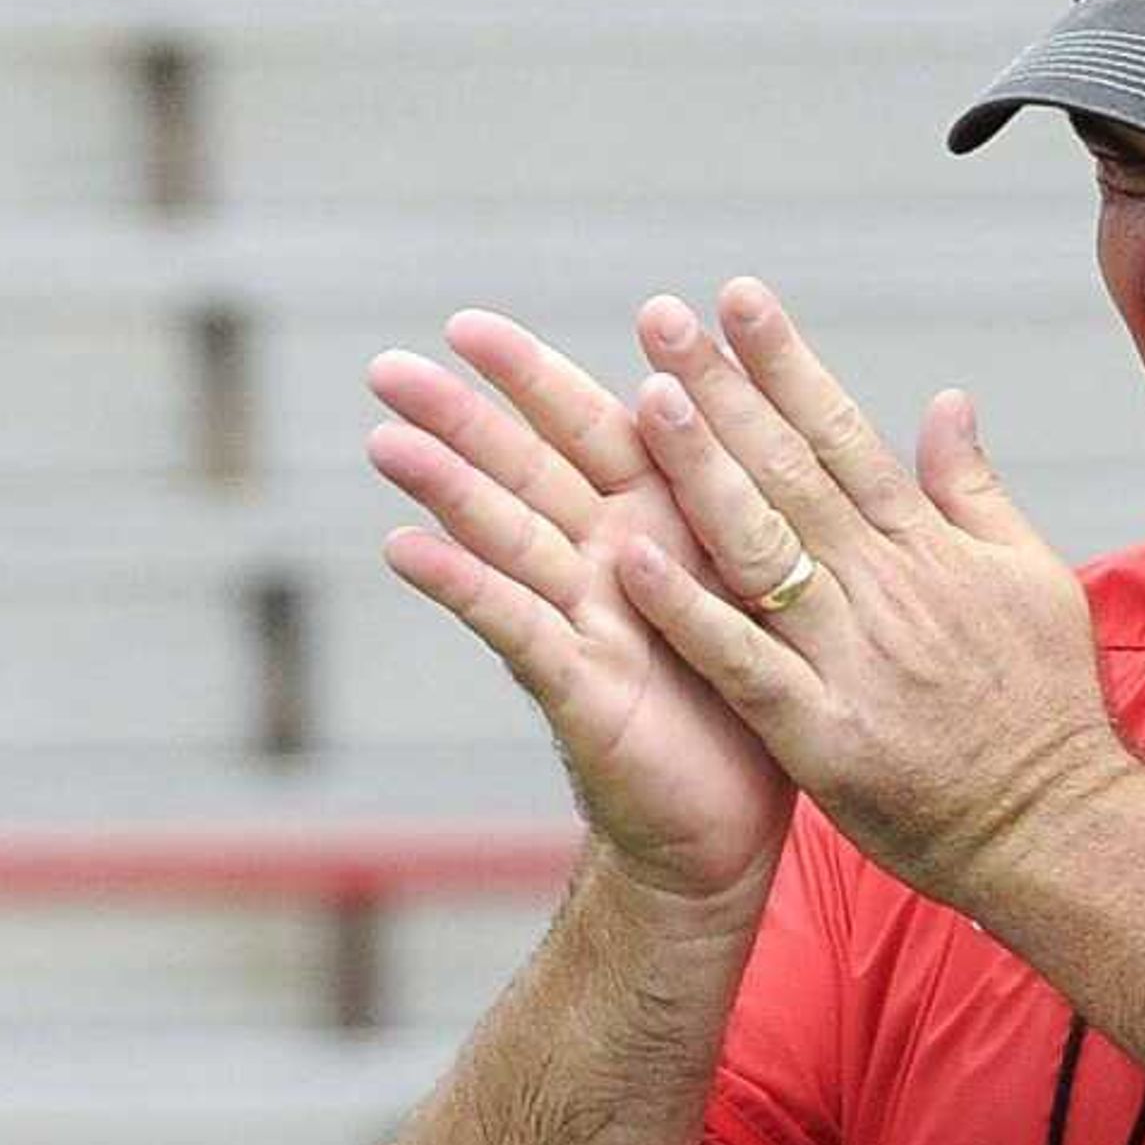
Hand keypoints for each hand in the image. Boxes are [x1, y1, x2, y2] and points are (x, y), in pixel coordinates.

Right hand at [365, 308, 793, 913]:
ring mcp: (582, 622)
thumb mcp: (759, 580)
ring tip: (385, 438)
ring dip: (445, 489)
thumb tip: (735, 398)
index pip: (587, 432)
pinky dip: (462, 584)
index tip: (469, 320)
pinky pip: (516, 626)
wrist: (734, 824)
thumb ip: (739, 496)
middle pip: (523, 474)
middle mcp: (603, 564)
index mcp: (656, 525)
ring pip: (506, 537)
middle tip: (385, 366)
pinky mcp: (579, 687)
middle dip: (459, 418)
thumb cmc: (749, 694)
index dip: (532, 378)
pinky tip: (402, 547)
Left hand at [604, 280, 1125, 909]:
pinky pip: (742, 663)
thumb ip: (976, 491)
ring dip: (701, 472)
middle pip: (790, 471)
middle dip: (724, 389)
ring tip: (645, 402)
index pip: (844, 433)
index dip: (786, 362)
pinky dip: (689, 612)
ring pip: (763, 549)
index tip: (736, 299)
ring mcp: (850, 658)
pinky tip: (631, 561)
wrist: (1057, 828)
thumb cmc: (1046, 707)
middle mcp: (885, 587)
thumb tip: (948, 401)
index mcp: (928, 547)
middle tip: (660, 318)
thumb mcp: (1032, 579)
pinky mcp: (821, 733)